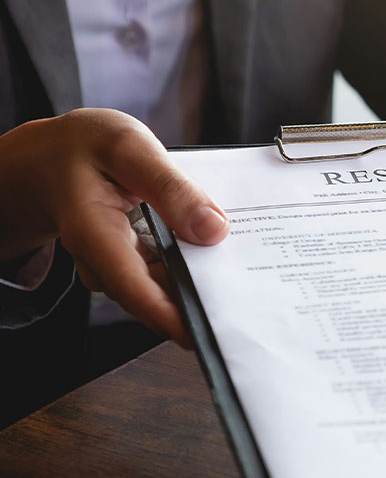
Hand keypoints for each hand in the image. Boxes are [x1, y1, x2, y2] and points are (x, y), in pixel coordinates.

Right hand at [0, 108, 228, 344]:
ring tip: (230, 256)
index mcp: (93, 233)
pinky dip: (186, 258)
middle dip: (197, 295)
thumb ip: (170, 187)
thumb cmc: (85, 146)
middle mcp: (100, 260)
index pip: (135, 290)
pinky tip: (206, 240)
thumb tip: (212, 229)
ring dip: (195, 273)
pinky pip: (161, 268)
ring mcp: (112, 264)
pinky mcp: (125, 260)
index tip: (208, 332)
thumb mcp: (130, 147)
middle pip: (154, 293)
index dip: (173, 318)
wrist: (51, 153)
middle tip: (243, 288)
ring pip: (161, 282)